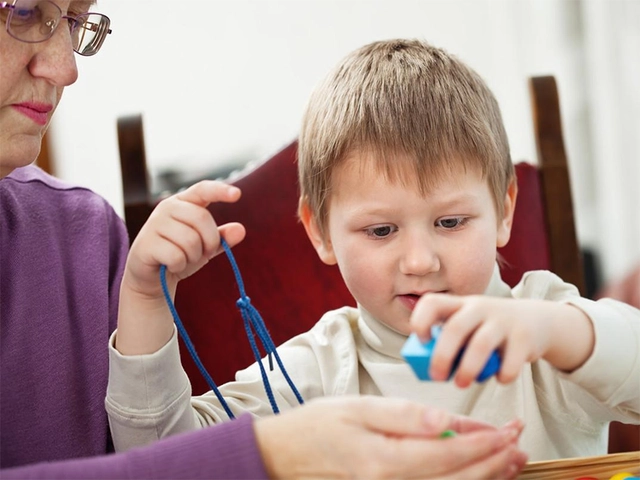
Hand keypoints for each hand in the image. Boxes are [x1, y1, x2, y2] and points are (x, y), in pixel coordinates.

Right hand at [124, 180, 244, 298]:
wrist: (152, 277)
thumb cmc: (180, 255)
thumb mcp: (205, 246)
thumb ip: (222, 238)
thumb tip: (240, 230)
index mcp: (183, 202)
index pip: (202, 190)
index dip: (220, 190)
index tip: (237, 194)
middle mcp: (167, 207)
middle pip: (202, 218)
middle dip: (209, 242)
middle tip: (202, 253)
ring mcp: (154, 224)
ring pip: (190, 240)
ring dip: (193, 257)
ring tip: (182, 259)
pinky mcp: (146, 243)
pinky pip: (176, 256)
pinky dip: (179, 266)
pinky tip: (170, 266)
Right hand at [254, 396, 526, 479]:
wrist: (287, 455)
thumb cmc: (318, 426)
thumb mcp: (358, 408)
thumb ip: (404, 415)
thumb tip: (447, 421)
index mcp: (384, 461)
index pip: (446, 455)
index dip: (482, 443)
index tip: (507, 430)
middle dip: (493, 461)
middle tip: (518, 442)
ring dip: (485, 477)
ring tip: (511, 459)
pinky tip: (478, 473)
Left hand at [410, 294, 593, 386]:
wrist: (537, 320)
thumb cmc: (490, 329)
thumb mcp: (470, 325)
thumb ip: (452, 341)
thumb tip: (429, 369)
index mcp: (460, 304)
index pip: (433, 302)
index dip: (421, 320)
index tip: (422, 340)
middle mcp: (480, 308)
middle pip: (455, 328)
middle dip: (442, 356)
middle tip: (437, 377)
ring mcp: (503, 320)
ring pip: (480, 345)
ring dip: (467, 369)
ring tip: (461, 384)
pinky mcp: (524, 337)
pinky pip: (509, 362)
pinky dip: (501, 376)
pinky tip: (498, 378)